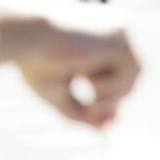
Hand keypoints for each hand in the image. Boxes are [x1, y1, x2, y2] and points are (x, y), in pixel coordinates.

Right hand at [0, 9, 139, 127]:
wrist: (27, 37)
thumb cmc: (33, 60)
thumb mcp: (58, 92)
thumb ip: (81, 111)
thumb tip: (104, 129)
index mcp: (93, 38)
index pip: (116, 70)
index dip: (111, 97)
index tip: (105, 120)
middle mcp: (108, 31)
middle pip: (129, 75)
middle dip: (112, 101)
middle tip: (91, 111)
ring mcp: (117, 30)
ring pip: (133, 75)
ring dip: (109, 93)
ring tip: (84, 86)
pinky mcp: (121, 35)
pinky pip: (132, 71)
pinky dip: (109, 84)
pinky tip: (84, 73)